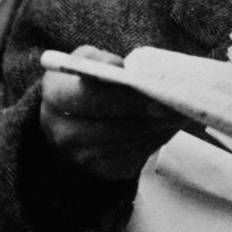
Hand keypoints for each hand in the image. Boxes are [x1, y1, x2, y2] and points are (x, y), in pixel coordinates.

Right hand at [39, 46, 179, 180]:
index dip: (123, 99)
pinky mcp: (99, 171)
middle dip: (146, 118)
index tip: (154, 95)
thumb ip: (102, 61)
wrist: (76, 114)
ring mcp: (79, 157)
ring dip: (155, 132)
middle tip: (176, 108)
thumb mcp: (89, 60)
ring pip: (124, 145)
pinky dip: (152, 143)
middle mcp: (60, 131)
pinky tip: (166, 130)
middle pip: (110, 128)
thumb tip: (120, 68)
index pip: (89, 98)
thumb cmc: (85, 80)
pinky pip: (131, 159)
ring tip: (178, 116)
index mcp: (54, 96)